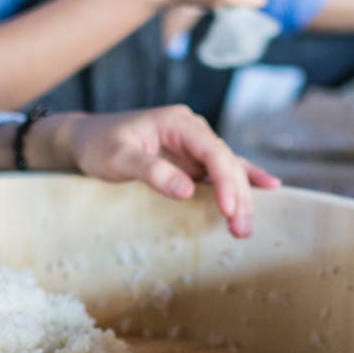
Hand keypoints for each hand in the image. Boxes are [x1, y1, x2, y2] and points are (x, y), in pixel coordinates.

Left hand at [58, 106, 280, 237]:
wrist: (85, 140)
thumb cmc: (98, 145)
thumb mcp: (118, 159)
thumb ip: (152, 171)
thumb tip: (186, 190)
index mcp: (178, 123)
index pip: (212, 151)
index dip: (224, 181)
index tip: (228, 209)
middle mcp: (191, 130)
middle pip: (225, 162)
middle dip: (237, 196)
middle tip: (241, 229)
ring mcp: (193, 145)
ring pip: (227, 169)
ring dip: (240, 197)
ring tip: (245, 227)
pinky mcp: (190, 160)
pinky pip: (221, 170)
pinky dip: (242, 180)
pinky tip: (268, 187)